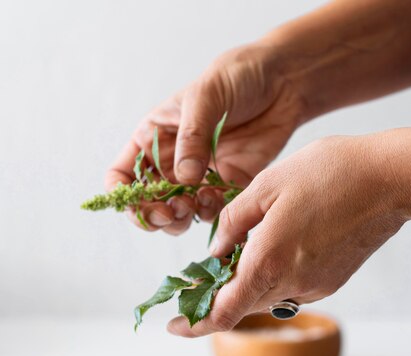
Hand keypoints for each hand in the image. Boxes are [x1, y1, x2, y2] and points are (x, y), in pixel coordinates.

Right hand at [105, 42, 304, 233]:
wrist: (283, 81)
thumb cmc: (237, 76)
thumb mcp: (206, 96)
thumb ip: (192, 136)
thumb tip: (185, 177)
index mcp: (153, 138)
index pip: (123, 175)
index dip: (123, 195)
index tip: (135, 203)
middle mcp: (171, 163)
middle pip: (147, 204)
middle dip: (153, 216)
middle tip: (170, 214)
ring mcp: (198, 178)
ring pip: (177, 214)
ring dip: (180, 219)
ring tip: (192, 206)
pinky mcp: (226, 187)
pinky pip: (211, 211)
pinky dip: (210, 213)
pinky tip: (216, 197)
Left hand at [168, 130, 410, 336]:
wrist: (389, 179)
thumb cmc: (329, 173)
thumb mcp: (267, 185)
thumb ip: (232, 222)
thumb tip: (216, 250)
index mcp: (269, 261)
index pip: (224, 312)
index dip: (195, 324)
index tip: (175, 325)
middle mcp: (292, 282)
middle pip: (242, 304)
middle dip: (217, 294)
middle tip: (200, 274)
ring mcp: (314, 286)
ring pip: (265, 295)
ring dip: (245, 282)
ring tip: (238, 250)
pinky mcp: (330, 281)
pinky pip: (289, 286)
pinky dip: (271, 274)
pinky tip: (273, 246)